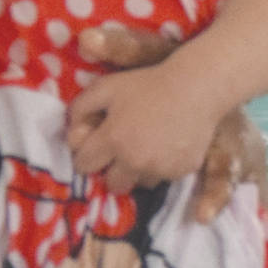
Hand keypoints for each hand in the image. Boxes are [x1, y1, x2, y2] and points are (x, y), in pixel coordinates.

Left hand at [79, 23, 267, 220]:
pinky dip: (161, 167)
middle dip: (111, 170)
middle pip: (111, 184)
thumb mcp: (106, 86)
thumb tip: (71, 131)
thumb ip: (81, 108)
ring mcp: (160, 169)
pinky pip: (163, 177)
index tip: (93, 146)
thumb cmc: (147, 83)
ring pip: (139, 183)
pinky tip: (166, 145)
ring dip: (137, 171)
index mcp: (111, 140)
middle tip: (120, 152)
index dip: (86, 154)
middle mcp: (134, 161)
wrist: (196, 88)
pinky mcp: (181, 172)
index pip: (83, 165)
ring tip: (146, 147)